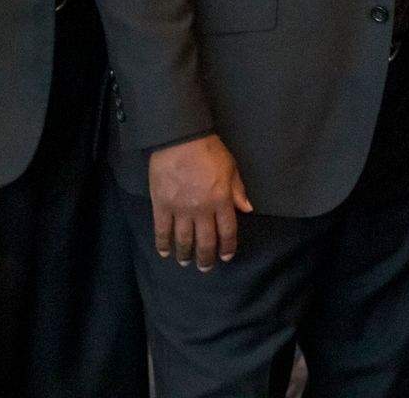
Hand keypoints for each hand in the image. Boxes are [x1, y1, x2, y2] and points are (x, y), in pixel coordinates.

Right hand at [148, 134, 252, 270]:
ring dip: (185, 254)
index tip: (225, 257)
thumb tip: (247, 209)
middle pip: (206, 241)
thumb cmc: (209, 150)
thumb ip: (238, 190)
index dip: (227, 247)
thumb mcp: (231, 168)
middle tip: (205, 267)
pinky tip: (165, 252)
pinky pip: (162, 230)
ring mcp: (180, 209)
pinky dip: (163, 244)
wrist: (180, 139)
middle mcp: (202, 209)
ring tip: (185, 262)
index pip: (227, 232)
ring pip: (184, 240)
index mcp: (222, 200)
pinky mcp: (161, 205)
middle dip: (206, 258)